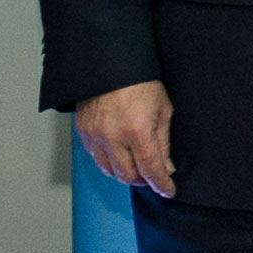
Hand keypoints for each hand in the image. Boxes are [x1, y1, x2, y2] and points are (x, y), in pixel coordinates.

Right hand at [72, 81, 175, 197]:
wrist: (110, 62)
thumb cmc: (140, 81)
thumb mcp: (163, 109)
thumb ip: (163, 141)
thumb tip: (165, 165)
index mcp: (137, 131)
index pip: (150, 170)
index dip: (161, 184)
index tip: (168, 190)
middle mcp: (114, 137)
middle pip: (128, 176)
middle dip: (143, 180)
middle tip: (152, 177)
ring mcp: (96, 135)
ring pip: (109, 171)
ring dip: (125, 174)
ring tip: (136, 168)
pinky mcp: (84, 131)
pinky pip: (95, 157)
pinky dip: (108, 162)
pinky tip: (118, 156)